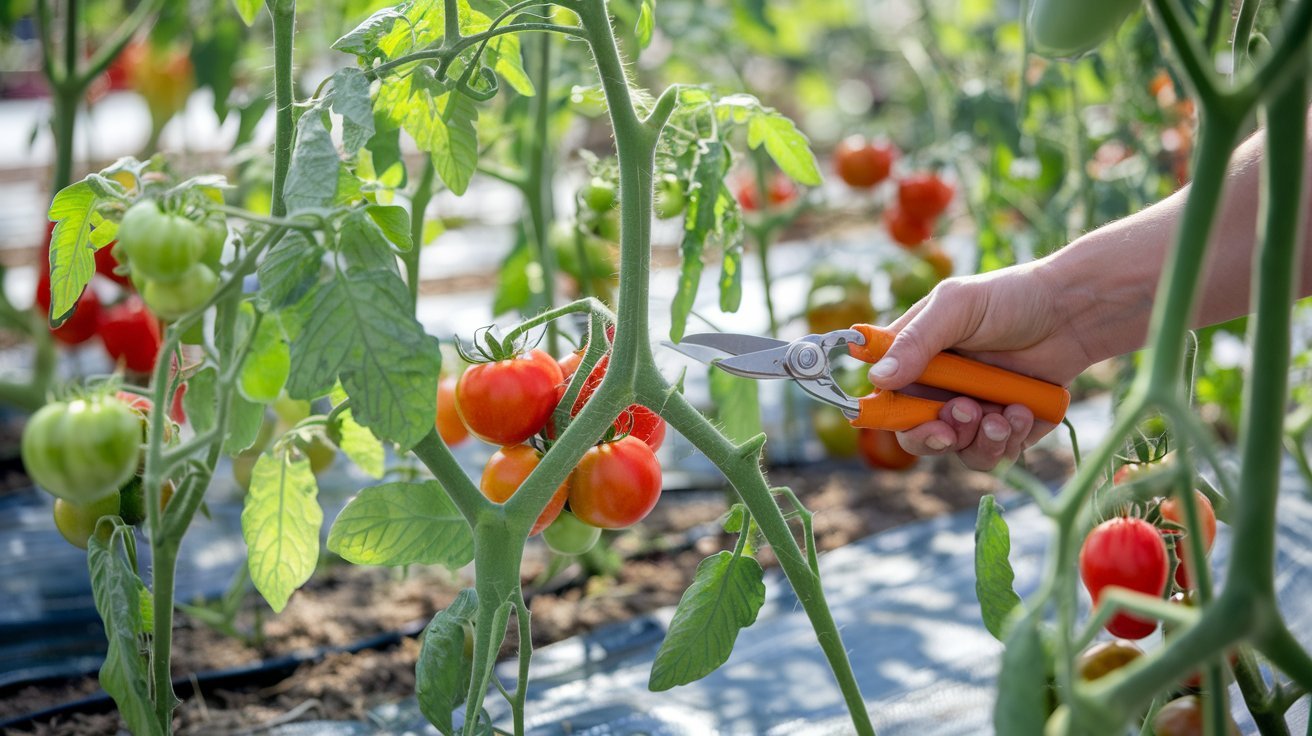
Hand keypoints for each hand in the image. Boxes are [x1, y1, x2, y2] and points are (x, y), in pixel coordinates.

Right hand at [868, 264, 1092, 469]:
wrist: (1072, 311)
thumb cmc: (1010, 297)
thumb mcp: (955, 307)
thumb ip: (915, 342)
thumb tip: (876, 379)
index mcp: (916, 361)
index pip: (888, 401)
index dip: (891, 418)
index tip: (913, 422)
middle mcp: (940, 391)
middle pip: (918, 437)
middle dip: (938, 436)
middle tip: (965, 411)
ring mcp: (974, 412)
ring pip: (959, 451)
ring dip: (979, 440)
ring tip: (1004, 413)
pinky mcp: (1007, 429)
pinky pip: (996, 455)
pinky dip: (1009, 441)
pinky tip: (1023, 411)